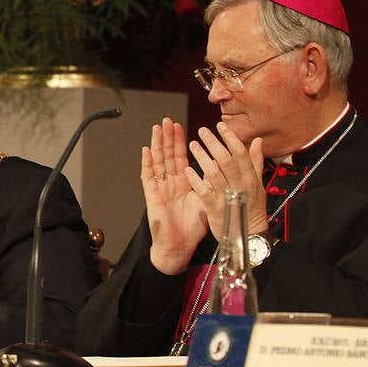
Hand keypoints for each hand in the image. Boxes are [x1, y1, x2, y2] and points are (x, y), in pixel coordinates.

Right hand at [141, 118, 209, 274]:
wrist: (179, 246)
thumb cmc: (192, 226)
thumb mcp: (207, 200)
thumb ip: (211, 183)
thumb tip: (222, 166)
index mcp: (183, 182)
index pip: (181, 157)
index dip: (180, 141)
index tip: (181, 125)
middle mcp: (170, 182)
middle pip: (168, 155)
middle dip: (168, 137)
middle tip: (168, 120)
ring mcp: (160, 187)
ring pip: (158, 160)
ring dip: (157, 144)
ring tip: (157, 128)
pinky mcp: (152, 194)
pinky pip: (148, 176)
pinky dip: (147, 162)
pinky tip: (146, 150)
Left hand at [187, 122, 268, 241]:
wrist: (249, 235)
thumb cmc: (252, 207)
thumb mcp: (257, 184)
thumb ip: (255, 162)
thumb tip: (257, 140)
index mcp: (250, 178)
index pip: (241, 154)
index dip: (230, 138)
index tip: (220, 126)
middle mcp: (240, 186)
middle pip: (226, 160)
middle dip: (213, 144)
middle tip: (202, 131)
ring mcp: (228, 197)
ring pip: (214, 174)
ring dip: (202, 157)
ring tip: (192, 145)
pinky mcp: (216, 209)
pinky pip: (205, 192)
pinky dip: (196, 180)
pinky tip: (187, 170)